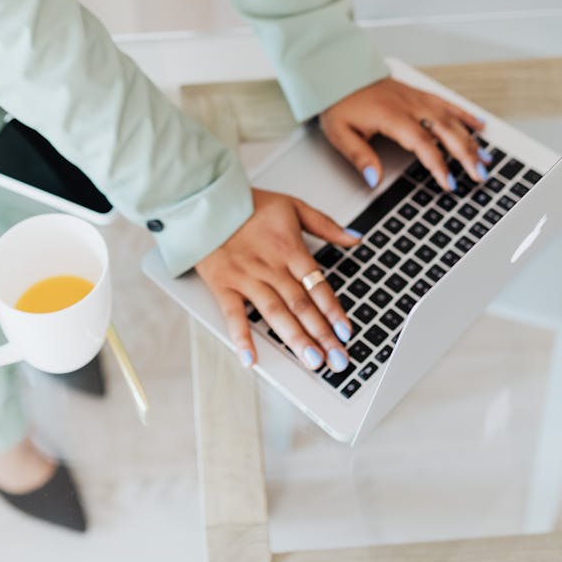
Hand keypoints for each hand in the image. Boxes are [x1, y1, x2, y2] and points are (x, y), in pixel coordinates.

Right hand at [195, 187, 359, 371]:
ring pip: (274, 312)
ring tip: (312, 361)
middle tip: (337, 359)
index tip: (346, 331)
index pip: (317, 284)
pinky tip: (252, 359)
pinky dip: (242, 337)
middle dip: (322, 334)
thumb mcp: (293, 206)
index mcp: (289, 248)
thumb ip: (325, 224)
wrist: (207, 201)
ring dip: (295, 338)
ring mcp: (246, 278)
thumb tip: (354, 238)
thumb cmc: (250, 204)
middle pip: (300, 304)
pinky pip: (233, 315)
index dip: (333, 309)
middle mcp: (270, 267)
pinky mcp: (223, 285)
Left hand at [319, 77, 489, 192]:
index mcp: (391, 116)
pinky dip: (466, 115)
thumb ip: (360, 157)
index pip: (422, 142)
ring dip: (471, 139)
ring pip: (452, 119)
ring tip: (486, 159)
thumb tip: (374, 179)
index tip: (448, 182)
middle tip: (479, 175)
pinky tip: (480, 126)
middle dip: (466, 155)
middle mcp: (409, 105)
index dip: (438, 163)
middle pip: (446, 130)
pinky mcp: (419, 94)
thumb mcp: (340, 133)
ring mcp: (417, 98)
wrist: (340, 73)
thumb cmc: (340, 102)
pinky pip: (448, 104)